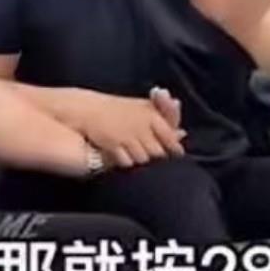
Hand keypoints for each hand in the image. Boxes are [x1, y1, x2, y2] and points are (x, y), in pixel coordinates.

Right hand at [69, 88, 185, 167]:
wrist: (86, 109)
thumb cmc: (117, 109)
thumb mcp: (141, 108)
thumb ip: (164, 118)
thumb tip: (183, 133)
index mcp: (150, 114)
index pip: (169, 136)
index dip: (173, 147)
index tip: (174, 153)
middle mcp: (141, 125)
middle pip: (157, 152)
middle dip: (154, 155)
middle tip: (147, 151)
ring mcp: (127, 135)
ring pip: (142, 159)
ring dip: (139, 158)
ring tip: (131, 151)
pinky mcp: (113, 144)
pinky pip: (126, 162)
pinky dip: (125, 161)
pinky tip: (120, 155)